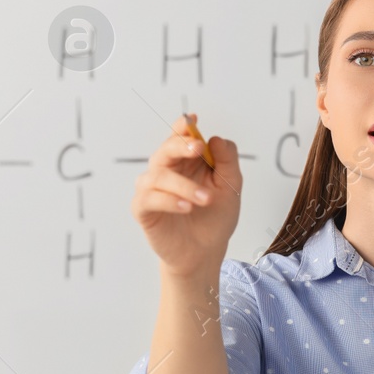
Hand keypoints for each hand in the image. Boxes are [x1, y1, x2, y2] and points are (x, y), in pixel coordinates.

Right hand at [130, 112, 241, 277]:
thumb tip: (215, 138)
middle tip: (199, 149)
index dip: (183, 126)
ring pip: (159, 175)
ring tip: (206, 199)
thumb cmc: (215, 218)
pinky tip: (186, 207)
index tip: (192, 121)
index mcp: (186, 161)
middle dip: (181, 145)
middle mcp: (166, 170)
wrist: (205, 252)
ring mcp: (152, 189)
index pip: (180, 136)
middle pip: (166, 149)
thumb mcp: (231, 187)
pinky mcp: (143, 209)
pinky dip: (169, 200)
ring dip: (184, 185)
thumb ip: (227, 161)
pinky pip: (149, 198)